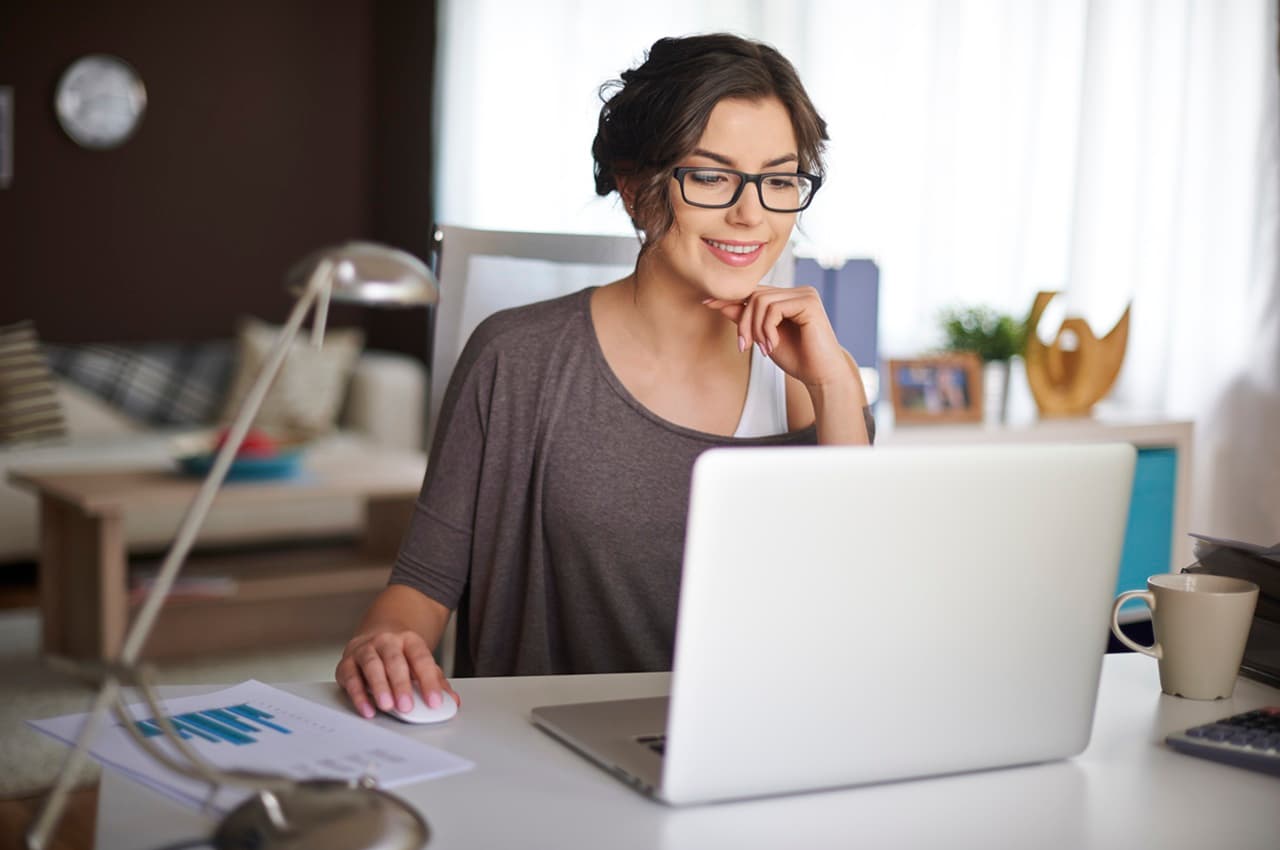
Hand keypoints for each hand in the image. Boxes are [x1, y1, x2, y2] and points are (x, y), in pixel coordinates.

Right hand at [335, 628, 458, 718]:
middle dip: (401, 684)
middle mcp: (386, 641)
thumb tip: (453, 701)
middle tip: (406, 706)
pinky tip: (367, 709)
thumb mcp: (420, 663)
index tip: (434, 702)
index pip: (421, 658)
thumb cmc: (401, 654)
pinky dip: (358, 695)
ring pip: (371, 665)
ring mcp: (365, 650)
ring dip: (379, 686)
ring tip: (387, 706)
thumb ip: (436, 681)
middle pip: (394, 660)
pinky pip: (350, 678)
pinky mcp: (346, 663)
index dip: (429, 681)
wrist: (376, 634)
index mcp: (409, 640)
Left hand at [703, 286, 852, 387]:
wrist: (820, 375)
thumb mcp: (763, 337)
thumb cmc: (796, 358)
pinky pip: (773, 308)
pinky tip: (772, 345)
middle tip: (745, 346)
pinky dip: (766, 329)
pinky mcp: (808, 302)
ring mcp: (804, 294)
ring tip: (763, 348)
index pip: (753, 293)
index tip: (706, 304)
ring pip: (760, 301)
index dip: (729, 298)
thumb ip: (745, 319)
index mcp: (788, 297)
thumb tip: (719, 303)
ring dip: (755, 329)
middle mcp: (797, 291)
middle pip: (754, 295)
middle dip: (744, 322)